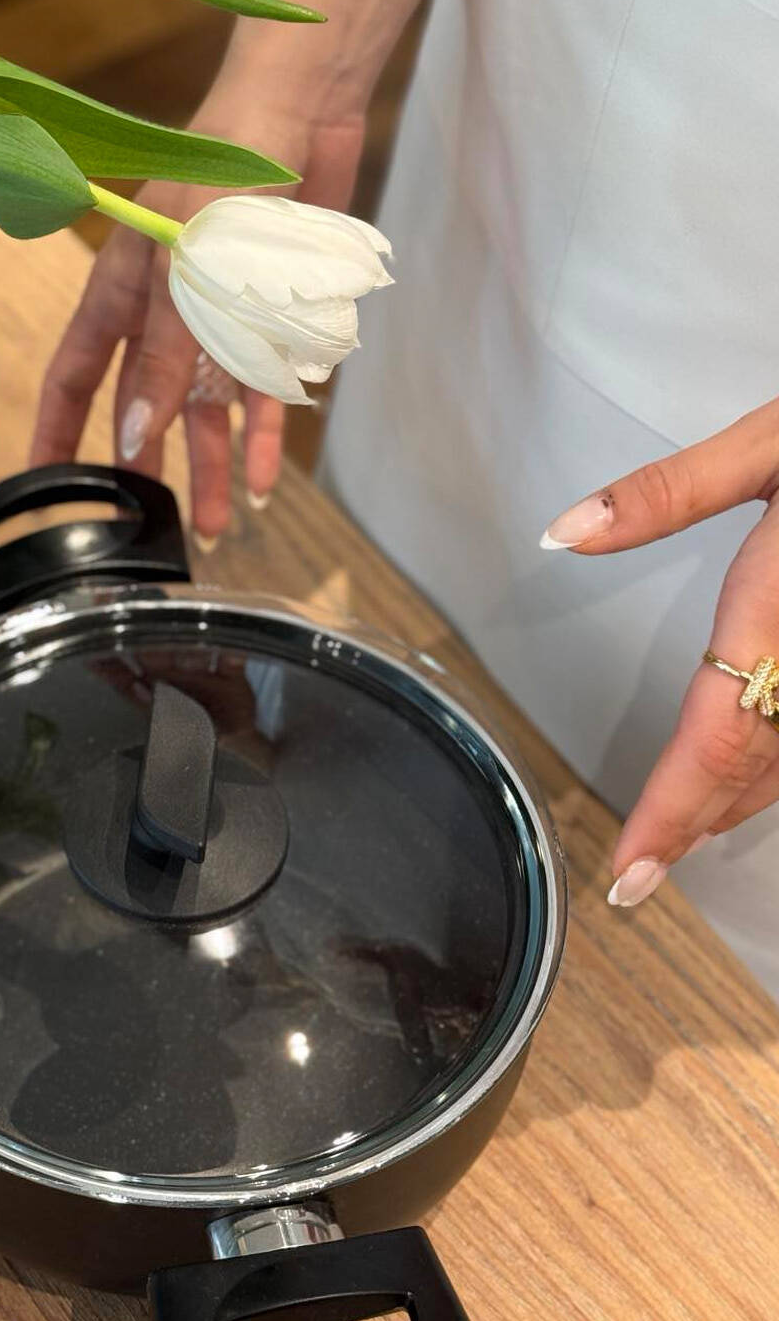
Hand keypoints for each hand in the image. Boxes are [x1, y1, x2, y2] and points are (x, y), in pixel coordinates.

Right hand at [29, 97, 366, 540]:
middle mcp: (165, 313)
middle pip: (145, 405)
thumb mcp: (185, 270)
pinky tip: (266, 477)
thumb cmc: (225, 173)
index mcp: (121, 293)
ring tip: (217, 524)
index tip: (43, 486)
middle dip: (147, 466)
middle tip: (150, 528)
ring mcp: (219, 315)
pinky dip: (265, 432)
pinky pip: (264, 387)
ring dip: (212, 464)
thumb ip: (164, 354)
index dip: (56, 431)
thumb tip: (134, 434)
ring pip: (208, 407)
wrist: (301, 113)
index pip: (74, 376)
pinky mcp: (272, 315)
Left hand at [541, 399, 778, 905]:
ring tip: (683, 836)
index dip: (671, 813)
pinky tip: (757, 778)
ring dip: (741, 801)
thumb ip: (665, 494)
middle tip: (642, 875)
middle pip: (759, 767)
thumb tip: (563, 534)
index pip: (717, 736)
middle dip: (695, 823)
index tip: (632, 871)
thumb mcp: (768, 445)